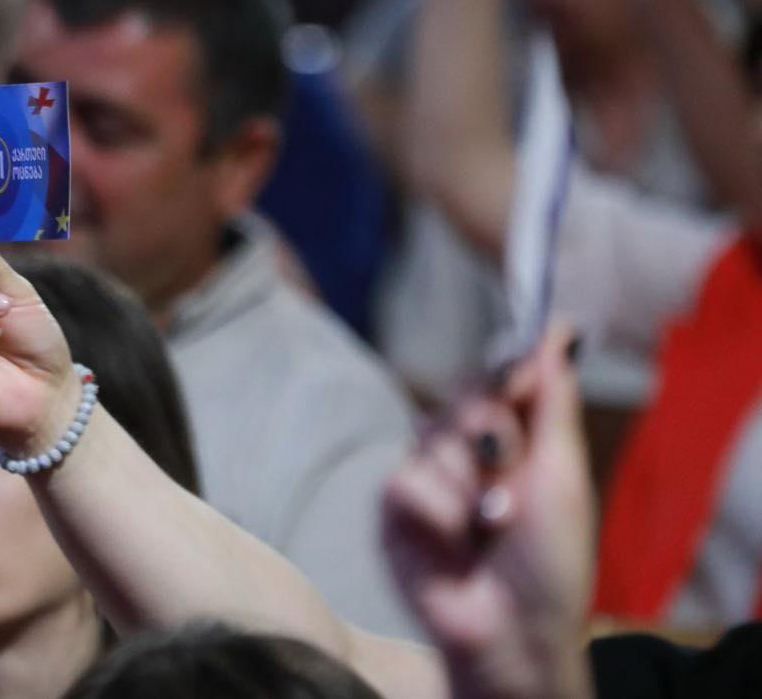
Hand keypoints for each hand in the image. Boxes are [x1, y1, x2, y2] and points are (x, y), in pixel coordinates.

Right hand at [382, 327, 594, 698]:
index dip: (503, 373)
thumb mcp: (563, 472)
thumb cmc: (551, 561)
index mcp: (509, 437)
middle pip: (461, 397)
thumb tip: (561, 328)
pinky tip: (458, 543)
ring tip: (491, 526)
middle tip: (510, 472)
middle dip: (492, 434)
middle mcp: (464, 450)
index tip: (516, 376)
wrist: (515, 628)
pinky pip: (406, 480)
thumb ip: (553, 398)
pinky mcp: (393, 508)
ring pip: (431, 436)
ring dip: (471, 485)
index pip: (493, 376)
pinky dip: (441, 513)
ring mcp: (427, 476)